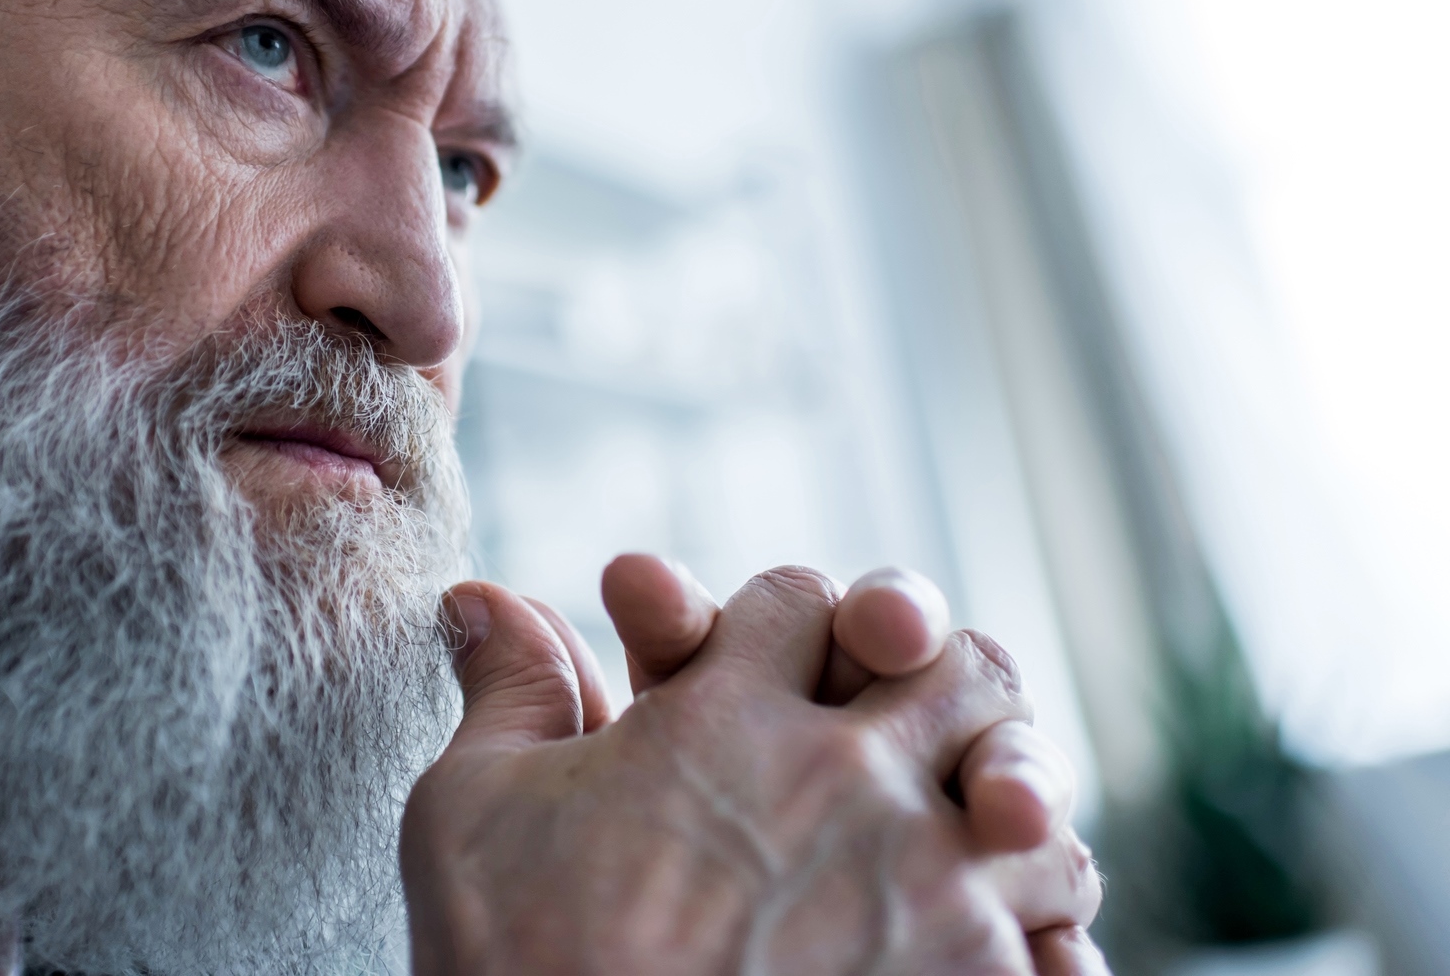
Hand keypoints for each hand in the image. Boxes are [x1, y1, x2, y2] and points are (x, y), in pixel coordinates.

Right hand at [401, 566, 1103, 973]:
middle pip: (957, 666)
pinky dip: (1044, 939)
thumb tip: (484, 599)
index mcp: (725, 718)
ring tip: (963, 842)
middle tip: (900, 719)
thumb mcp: (474, 806)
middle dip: (932, 675)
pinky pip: (1064, 943)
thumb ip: (510, 689)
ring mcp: (926, 890)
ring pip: (1032, 793)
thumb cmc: (513, 962)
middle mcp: (844, 781)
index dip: (780, 617)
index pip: (797, 599)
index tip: (762, 662)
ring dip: (1002, 805)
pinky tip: (996, 951)